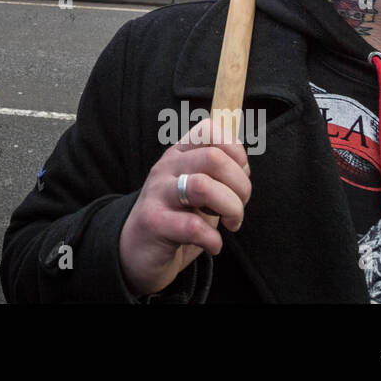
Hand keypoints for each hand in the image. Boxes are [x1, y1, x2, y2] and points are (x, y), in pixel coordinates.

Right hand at [118, 116, 250, 295]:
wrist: (137, 251)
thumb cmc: (176, 219)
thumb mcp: (197, 189)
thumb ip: (220, 173)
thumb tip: (243, 166)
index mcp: (179, 155)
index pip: (209, 130)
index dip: (235, 152)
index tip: (239, 178)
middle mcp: (166, 167)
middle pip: (214, 158)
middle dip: (240, 186)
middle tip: (236, 209)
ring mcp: (157, 193)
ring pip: (203, 186)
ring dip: (231, 209)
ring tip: (230, 224)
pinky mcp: (153, 222)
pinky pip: (193, 226)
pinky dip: (213, 240)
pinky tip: (212, 245)